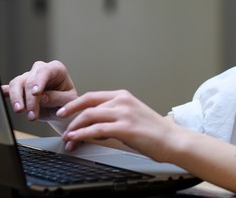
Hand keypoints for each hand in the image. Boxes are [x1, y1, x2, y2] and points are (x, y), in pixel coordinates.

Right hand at [2, 60, 77, 119]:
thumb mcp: (69, 101)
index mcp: (56, 69)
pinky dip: (3, 93)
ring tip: (20, 111)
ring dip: (16, 99)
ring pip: (16, 84)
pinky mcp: (20, 89)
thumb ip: (58, 98)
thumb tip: (43, 98)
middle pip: (28, 79)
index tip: (36, 93)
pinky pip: (8, 89)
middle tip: (32, 114)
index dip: (39, 81)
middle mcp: (40, 71)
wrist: (62, 110)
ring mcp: (28, 78)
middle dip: (29, 98)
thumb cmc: (68, 103)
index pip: (45, 71)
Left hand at [58, 89, 176, 161]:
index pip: (92, 96)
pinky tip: (76, 138)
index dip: (75, 103)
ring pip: (90, 116)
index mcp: (123, 96)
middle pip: (88, 104)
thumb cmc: (153, 131)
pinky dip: (83, 134)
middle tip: (62, 125)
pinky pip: (97, 129)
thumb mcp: (131, 116)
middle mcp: (122, 101)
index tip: (64, 111)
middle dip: (70, 115)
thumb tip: (93, 126)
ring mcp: (124, 113)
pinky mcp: (125, 128)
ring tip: (68, 137)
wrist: (172, 140)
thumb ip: (112, 116)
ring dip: (75, 127)